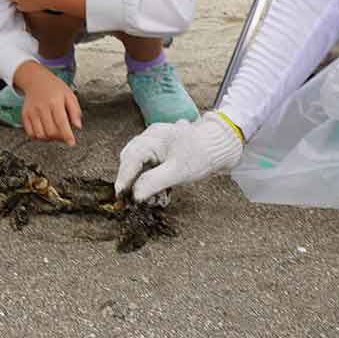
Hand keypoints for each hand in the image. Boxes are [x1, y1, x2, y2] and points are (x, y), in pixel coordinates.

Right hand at [13, 61, 82, 145]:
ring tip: (55, 133)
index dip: (67, 135)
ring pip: (40, 135)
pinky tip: (45, 132)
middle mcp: (42, 108)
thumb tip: (78, 126)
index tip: (71, 142)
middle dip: (59, 138)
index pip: (61, 123)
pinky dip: (39, 137)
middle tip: (64, 135)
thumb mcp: (69, 95)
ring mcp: (32, 112)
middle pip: (51, 132)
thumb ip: (75, 111)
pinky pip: (31, 133)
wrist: (36, 80)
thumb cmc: (54, 88)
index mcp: (55, 102)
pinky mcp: (25, 115)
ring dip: (49, 139)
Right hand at [115, 112, 243, 203]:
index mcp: (154, 137)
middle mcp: (150, 137)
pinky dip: (148, 178)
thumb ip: (154, 182)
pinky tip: (159, 192)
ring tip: (153, 198)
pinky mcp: (158, 150)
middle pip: (130, 159)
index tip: (120, 195)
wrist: (217, 146)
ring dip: (140, 181)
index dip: (124, 177)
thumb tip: (135, 195)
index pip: (131, 157)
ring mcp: (153, 143)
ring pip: (137, 163)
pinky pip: (146, 165)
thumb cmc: (200, 156)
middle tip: (132, 200)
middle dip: (130, 180)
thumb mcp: (178, 172)